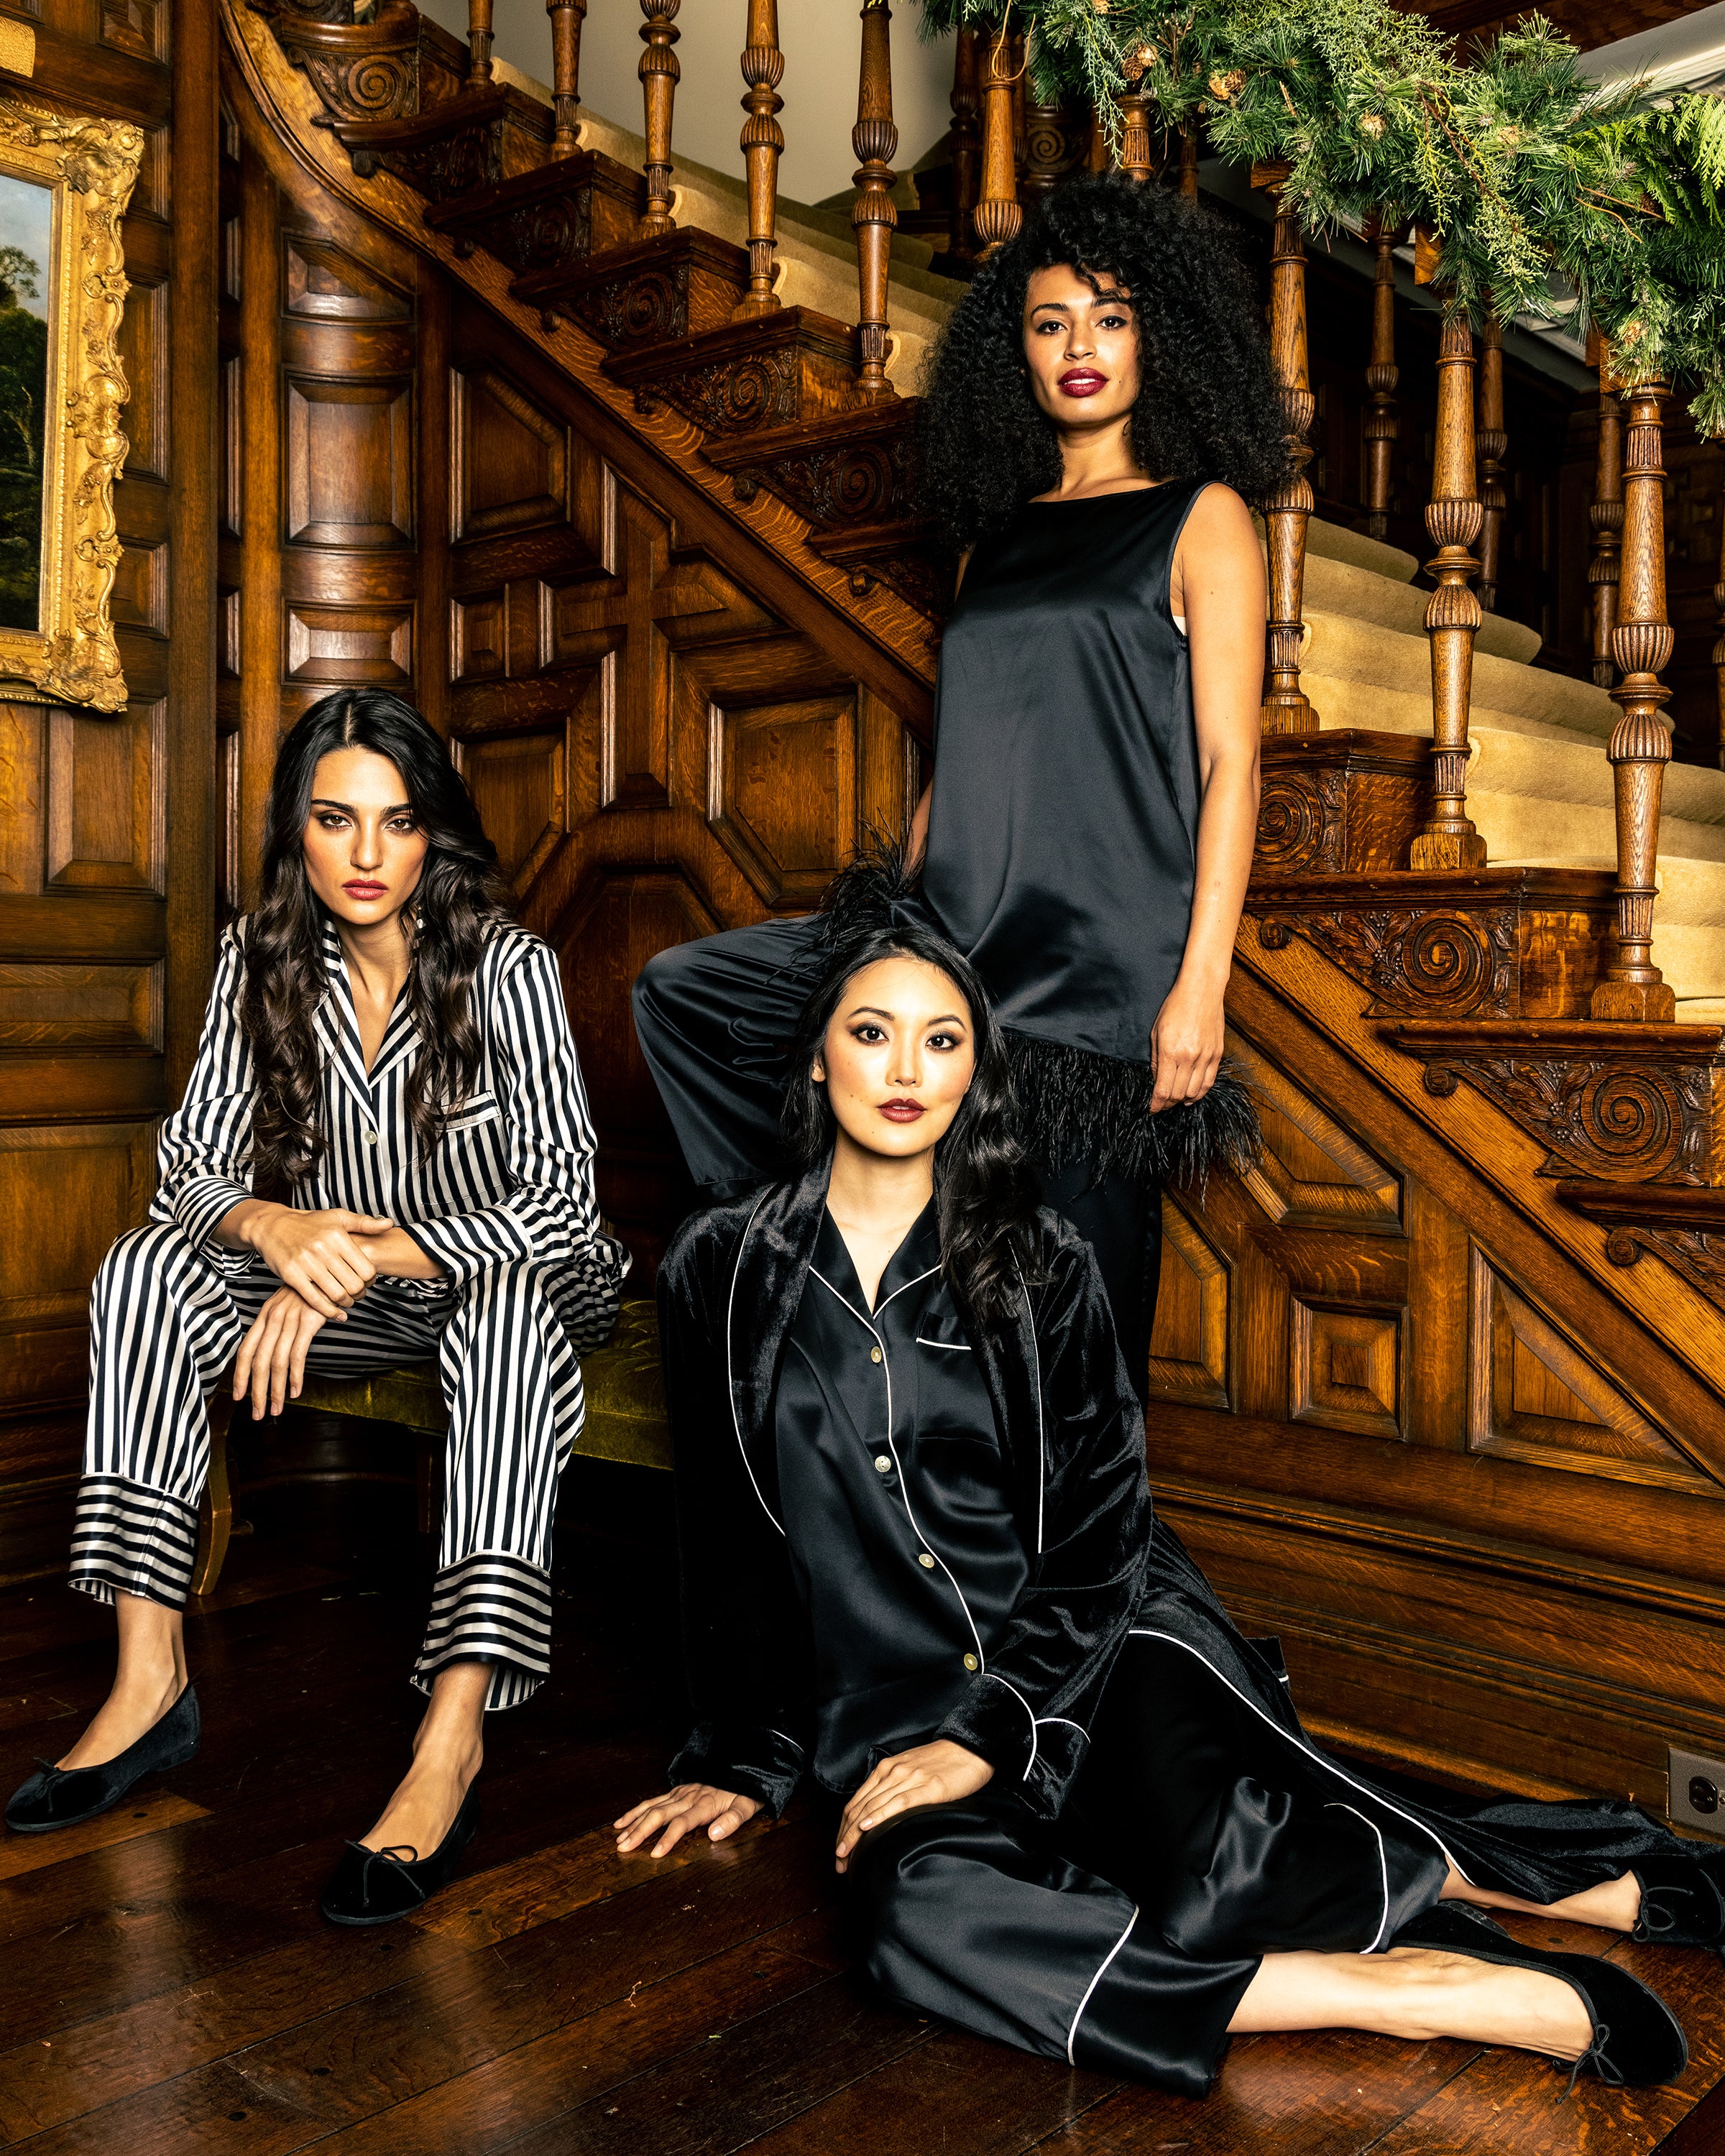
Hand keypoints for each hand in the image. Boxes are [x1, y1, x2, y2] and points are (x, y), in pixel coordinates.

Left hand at [232, 1287, 327, 1418]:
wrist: (332, 1271)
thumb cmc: (311, 1292)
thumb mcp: (287, 1305)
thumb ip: (276, 1327)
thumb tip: (270, 1354)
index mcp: (264, 1315)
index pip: (245, 1350)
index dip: (239, 1375)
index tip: (239, 1396)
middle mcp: (273, 1318)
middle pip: (258, 1362)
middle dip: (256, 1391)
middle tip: (257, 1414)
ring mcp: (289, 1319)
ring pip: (276, 1363)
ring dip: (275, 1390)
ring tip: (276, 1409)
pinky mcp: (308, 1322)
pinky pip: (297, 1355)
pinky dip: (295, 1377)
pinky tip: (295, 1391)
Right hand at [242, 1203, 394, 1317]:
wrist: (272, 1226)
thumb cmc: (309, 1223)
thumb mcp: (338, 1217)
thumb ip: (365, 1223)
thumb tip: (390, 1224)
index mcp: (338, 1236)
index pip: (366, 1268)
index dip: (371, 1280)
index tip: (368, 1282)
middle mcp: (323, 1249)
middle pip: (354, 1284)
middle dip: (360, 1294)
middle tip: (358, 1294)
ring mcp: (307, 1263)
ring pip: (337, 1294)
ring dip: (347, 1303)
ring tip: (347, 1302)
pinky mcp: (292, 1276)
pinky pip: (315, 1300)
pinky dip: (329, 1311)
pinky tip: (336, 1314)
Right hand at [614, 1783, 760, 1857]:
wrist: (743, 1770)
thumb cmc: (745, 1793)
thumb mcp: (747, 1807)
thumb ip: (733, 1821)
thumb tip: (714, 1835)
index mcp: (704, 1804)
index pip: (682, 1823)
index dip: (668, 1839)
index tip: (654, 1854)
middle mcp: (688, 1797)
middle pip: (660, 1815)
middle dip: (640, 1832)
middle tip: (623, 1848)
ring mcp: (680, 1793)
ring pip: (652, 1807)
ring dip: (634, 1823)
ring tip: (618, 1839)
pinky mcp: (676, 1791)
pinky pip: (652, 1800)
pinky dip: (635, 1811)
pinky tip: (621, 1822)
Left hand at [834, 1740, 992, 1873]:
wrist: (969, 1750)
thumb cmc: (941, 1763)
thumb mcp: (908, 1772)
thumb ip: (892, 1789)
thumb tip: (876, 1816)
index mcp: (885, 1769)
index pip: (855, 1803)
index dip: (842, 1829)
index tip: (839, 1851)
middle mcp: (892, 1772)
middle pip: (859, 1808)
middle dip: (845, 1837)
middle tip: (838, 1861)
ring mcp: (908, 1778)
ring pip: (872, 1808)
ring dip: (855, 1835)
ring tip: (845, 1855)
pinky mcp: (927, 1787)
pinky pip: (898, 1803)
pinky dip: (879, 1816)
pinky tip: (867, 1828)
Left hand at [1150, 975, 1225, 1112]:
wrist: (1201, 991)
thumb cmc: (1175, 1007)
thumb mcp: (1156, 1032)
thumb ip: (1156, 1060)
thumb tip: (1156, 1081)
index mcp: (1170, 1052)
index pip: (1163, 1090)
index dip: (1156, 1104)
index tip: (1152, 1109)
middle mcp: (1189, 1057)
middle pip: (1178, 1094)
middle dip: (1167, 1103)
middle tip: (1161, 1104)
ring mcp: (1206, 1057)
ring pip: (1194, 1092)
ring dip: (1182, 1099)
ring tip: (1175, 1100)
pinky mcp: (1217, 1054)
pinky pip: (1209, 1082)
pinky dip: (1199, 1093)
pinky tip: (1191, 1094)